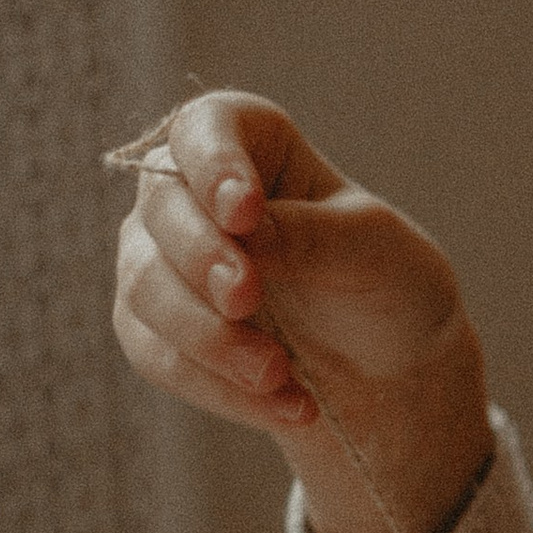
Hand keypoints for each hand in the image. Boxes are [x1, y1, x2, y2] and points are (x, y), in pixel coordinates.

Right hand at [112, 92, 491, 532]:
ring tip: (277, 374)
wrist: (387, 372)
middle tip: (246, 298)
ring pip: (146, 287)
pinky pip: (158, 355)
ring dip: (210, 337)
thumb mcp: (372, 252)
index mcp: (255, 143)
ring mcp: (163, 259)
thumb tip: (240, 234)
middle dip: (201, 257)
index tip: (244, 211)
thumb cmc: (386, 285)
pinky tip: (283, 406)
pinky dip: (217, 386)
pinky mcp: (154, 328)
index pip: (206, 127)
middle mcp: (193, 191)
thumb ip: (307, 235)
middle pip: (162, 206)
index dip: (214, 165)